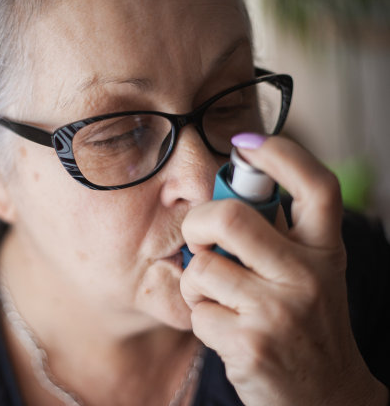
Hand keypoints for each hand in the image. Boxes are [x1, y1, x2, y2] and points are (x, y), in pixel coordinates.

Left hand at [179, 136, 388, 405]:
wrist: (326, 396)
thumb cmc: (305, 325)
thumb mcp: (307, 276)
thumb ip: (274, 238)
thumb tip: (224, 192)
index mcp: (325, 251)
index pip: (316, 186)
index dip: (281, 154)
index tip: (247, 143)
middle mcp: (308, 276)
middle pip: (230, 218)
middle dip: (198, 222)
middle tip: (199, 237)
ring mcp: (280, 311)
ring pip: (202, 268)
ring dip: (196, 283)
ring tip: (219, 299)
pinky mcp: (250, 344)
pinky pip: (196, 311)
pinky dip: (200, 317)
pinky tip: (226, 330)